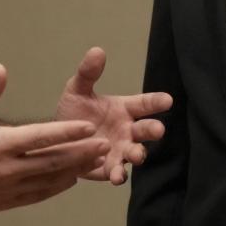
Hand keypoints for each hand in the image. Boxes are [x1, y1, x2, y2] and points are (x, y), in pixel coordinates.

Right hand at [0, 64, 108, 212]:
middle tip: (105, 144)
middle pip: (53, 161)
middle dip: (82, 153)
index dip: (67, 132)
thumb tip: (3, 69)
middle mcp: (6, 169)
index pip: (40, 138)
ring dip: (75, 170)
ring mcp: (7, 189)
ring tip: (98, 160)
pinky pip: (39, 195)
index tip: (89, 127)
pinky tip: (72, 178)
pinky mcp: (6, 202)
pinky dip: (58, 186)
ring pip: (50, 180)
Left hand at [55, 47, 170, 184]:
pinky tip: (116, 175)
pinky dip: (119, 174)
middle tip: (158, 130)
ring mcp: (120, 150)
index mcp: (124, 109)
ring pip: (136, 153)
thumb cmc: (74, 112)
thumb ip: (88, 73)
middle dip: (152, 130)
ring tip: (136, 155)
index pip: (144, 104)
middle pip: (145, 130)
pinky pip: (118, 172)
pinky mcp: (109, 168)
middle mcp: (127, 131)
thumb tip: (97, 50)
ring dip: (138, 154)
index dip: (156, 101)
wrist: (58, 139)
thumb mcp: (77, 90)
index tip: (167, 100)